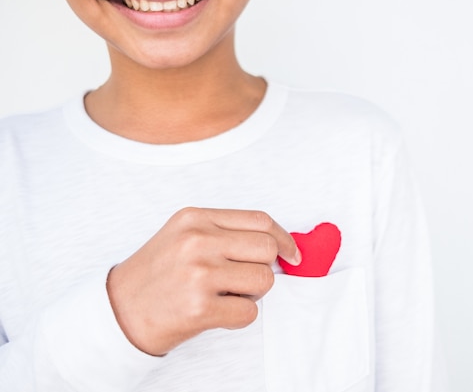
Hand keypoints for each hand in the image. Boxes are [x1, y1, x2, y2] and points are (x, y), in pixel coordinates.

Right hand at [106, 207, 299, 355]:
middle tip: (244, 279)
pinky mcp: (200, 307)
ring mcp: (199, 273)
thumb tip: (277, 243)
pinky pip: (250, 311)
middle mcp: (197, 241)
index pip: (260, 220)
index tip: (292, 254)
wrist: (118, 312)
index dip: (284, 238)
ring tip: (225, 294)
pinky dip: (240, 316)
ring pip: (264, 280)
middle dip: (266, 267)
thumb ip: (225, 232)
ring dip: (253, 293)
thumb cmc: (156, 274)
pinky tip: (216, 311)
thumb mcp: (183, 235)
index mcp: (195, 218)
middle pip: (267, 248)